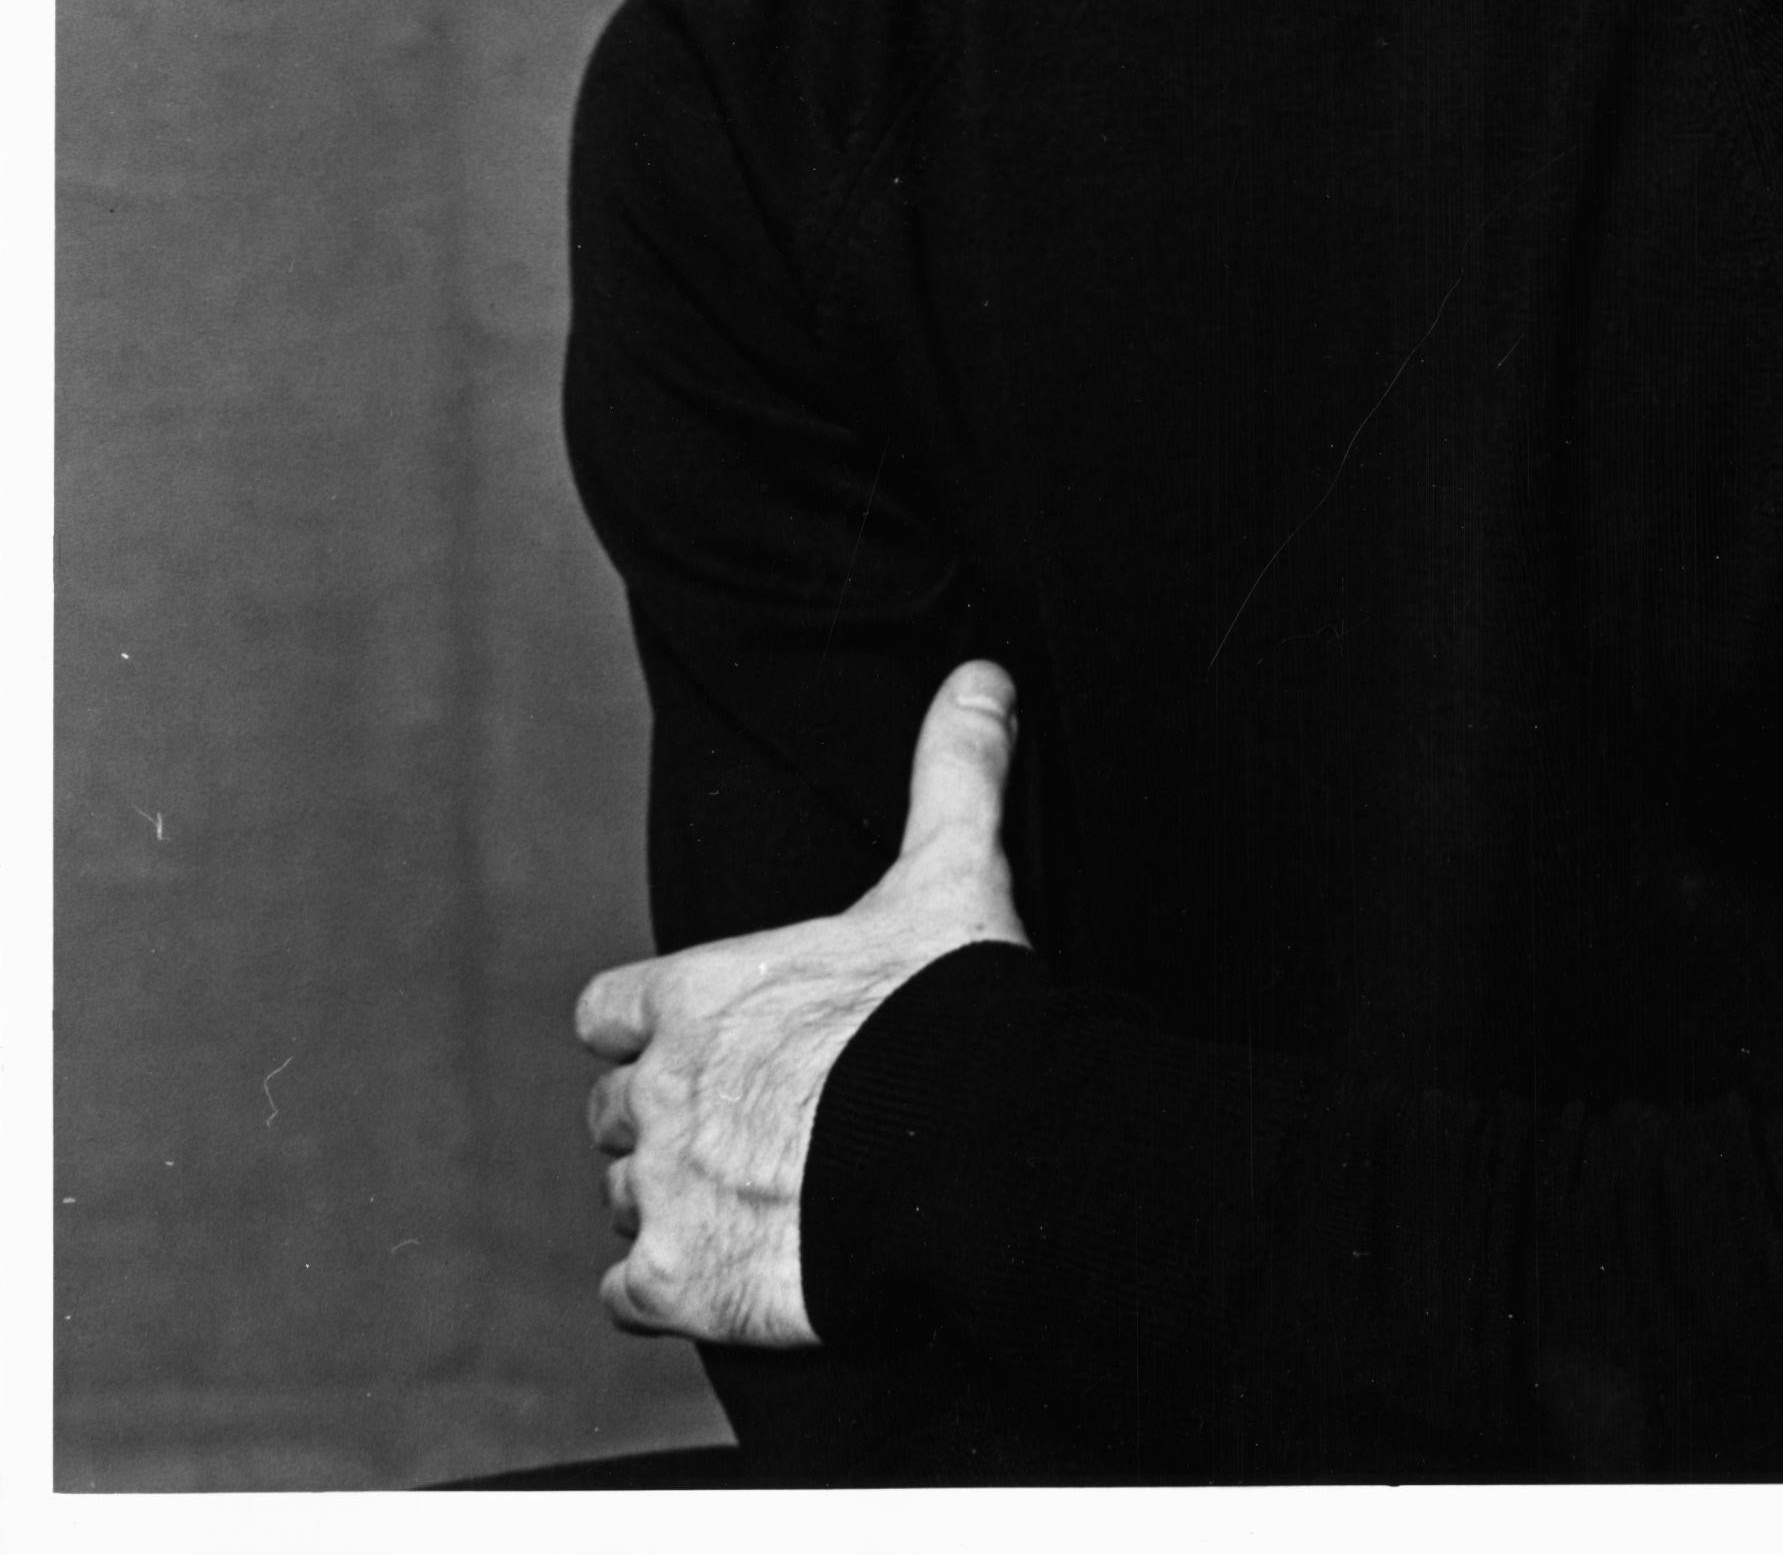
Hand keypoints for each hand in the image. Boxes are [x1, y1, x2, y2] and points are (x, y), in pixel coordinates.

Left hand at [575, 657, 1026, 1345]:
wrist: (961, 1154)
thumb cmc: (947, 1010)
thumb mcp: (952, 872)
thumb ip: (954, 768)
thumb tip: (984, 675)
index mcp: (696, 992)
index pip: (608, 1011)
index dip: (645, 1026)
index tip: (694, 1039)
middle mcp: (658, 1087)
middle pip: (614, 1110)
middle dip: (662, 1118)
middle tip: (741, 1126)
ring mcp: (663, 1189)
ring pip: (624, 1200)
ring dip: (669, 1201)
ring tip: (748, 1200)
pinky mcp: (679, 1284)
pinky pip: (626, 1297)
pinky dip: (666, 1289)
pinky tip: (727, 1273)